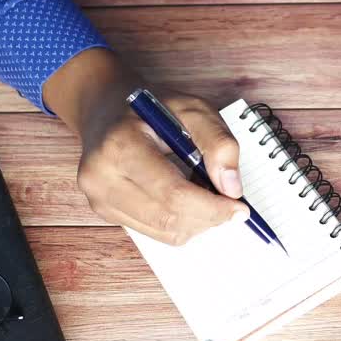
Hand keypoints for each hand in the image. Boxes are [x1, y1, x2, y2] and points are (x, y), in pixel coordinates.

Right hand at [42, 48, 247, 244]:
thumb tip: (231, 188)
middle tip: (229, 201)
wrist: (106, 109)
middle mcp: (102, 178)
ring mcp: (99, 199)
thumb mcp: (192, 108)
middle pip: (169, 218)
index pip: (172, 194)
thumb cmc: (152, 107)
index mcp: (120, 146)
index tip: (240, 208)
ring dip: (197, 221)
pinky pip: (156, 233)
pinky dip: (181, 222)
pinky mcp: (105, 213)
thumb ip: (218, 142)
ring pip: (165, 232)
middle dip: (209, 216)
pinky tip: (186, 198)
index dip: (212, 207)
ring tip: (204, 192)